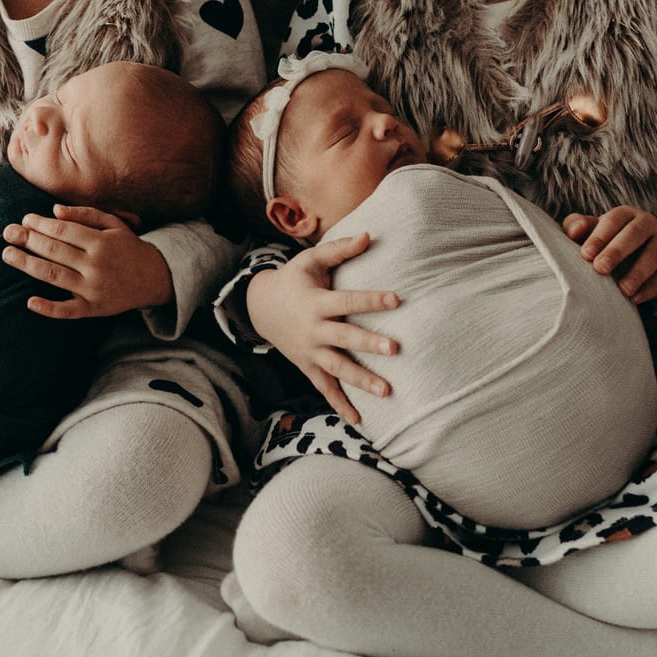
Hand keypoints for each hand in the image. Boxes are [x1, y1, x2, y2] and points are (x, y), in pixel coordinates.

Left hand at [3, 204, 175, 318]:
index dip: (41, 224)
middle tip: (8, 233)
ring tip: (7, 254)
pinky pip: (67, 311)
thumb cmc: (128, 247)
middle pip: (54, 251)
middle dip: (28, 240)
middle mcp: (96, 265)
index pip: (63, 230)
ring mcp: (93, 289)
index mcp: (100, 242)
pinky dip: (48, 308)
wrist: (155, 278)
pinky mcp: (93, 309)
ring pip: (54, 276)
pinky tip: (29, 301)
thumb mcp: (114, 224)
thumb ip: (85, 214)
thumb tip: (54, 210)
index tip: (25, 220)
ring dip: (27, 265)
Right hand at [244, 233, 400, 425]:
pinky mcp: (308, 367)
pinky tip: (359, 420)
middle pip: (345, 338)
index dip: (372, 299)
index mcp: (317, 303)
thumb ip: (340, 249)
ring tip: (386, 391)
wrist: (260, 308)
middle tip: (395, 348)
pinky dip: (340, 405)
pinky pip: (325, 389)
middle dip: (369, 343)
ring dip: (361, 380)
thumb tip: (369, 235)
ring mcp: (310, 352)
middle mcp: (314, 330)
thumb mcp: (310, 261)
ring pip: (338, 368)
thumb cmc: (293, 280)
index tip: (397, 299)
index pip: (348, 301)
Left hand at [561, 205, 656, 304]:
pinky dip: (653, 287)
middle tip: (600, 269)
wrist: (633, 263)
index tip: (585, 255)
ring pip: (654, 254)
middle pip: (635, 233)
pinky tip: (636, 298)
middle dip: (617, 251)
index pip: (613, 220)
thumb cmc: (604, 245)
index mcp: (625, 214)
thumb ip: (576, 227)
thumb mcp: (588, 234)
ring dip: (638, 272)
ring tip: (622, 290)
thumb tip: (574, 231)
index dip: (599, 236)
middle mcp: (648, 223)